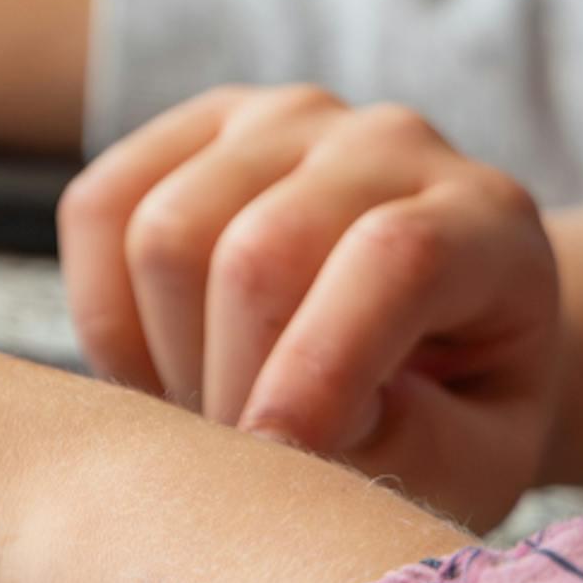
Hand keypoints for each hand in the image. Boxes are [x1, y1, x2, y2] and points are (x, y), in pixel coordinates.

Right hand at [56, 85, 560, 527]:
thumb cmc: (454, 412)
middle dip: (227, 384)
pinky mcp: (192, 128)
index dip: (320, 365)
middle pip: (257, 253)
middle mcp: (387, 142)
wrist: (430, 334)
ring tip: (212, 408)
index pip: (394, 259)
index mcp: (483, 221)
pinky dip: (102, 311)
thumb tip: (303, 417)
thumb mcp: (478, 463)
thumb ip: (416, 448)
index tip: (270, 459)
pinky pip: (99, 208)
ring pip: (163, 233)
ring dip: (163, 356)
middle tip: (244, 458)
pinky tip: (159, 358)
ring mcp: (282, 120)